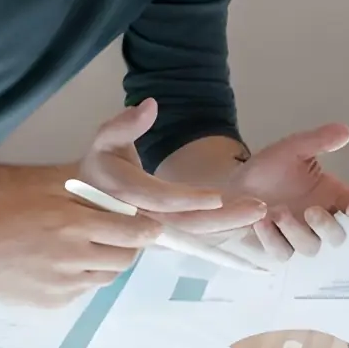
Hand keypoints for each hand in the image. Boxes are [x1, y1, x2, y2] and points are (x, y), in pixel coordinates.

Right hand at [0, 181, 165, 309]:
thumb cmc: (1, 215)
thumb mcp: (45, 195)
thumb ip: (85, 202)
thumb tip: (120, 207)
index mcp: (74, 224)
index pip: (132, 232)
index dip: (146, 229)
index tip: (150, 227)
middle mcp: (75, 257)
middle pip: (126, 259)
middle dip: (128, 247)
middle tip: (118, 237)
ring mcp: (65, 285)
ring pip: (107, 277)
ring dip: (106, 263)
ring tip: (87, 250)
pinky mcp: (54, 303)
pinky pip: (82, 291)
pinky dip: (82, 279)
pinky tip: (61, 266)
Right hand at [77, 100, 266, 231]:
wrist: (90, 203)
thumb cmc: (101, 167)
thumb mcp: (105, 141)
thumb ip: (124, 124)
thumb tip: (150, 106)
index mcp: (122, 193)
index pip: (158, 199)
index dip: (188, 199)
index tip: (219, 197)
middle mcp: (138, 219)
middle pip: (184, 223)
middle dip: (222, 219)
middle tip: (258, 208)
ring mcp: (151, 235)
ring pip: (192, 235)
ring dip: (227, 226)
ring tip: (258, 213)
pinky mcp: (162, 241)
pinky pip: (192, 239)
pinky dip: (218, 232)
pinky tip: (245, 222)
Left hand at [206, 123, 348, 261]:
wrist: (234, 184)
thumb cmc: (269, 170)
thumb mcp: (292, 149)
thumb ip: (317, 140)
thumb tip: (344, 131)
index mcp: (331, 197)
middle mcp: (318, 221)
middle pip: (338, 237)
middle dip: (328, 227)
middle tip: (312, 211)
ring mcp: (297, 237)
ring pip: (310, 247)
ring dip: (296, 232)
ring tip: (278, 212)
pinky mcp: (275, 247)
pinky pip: (281, 252)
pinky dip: (272, 239)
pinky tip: (261, 221)